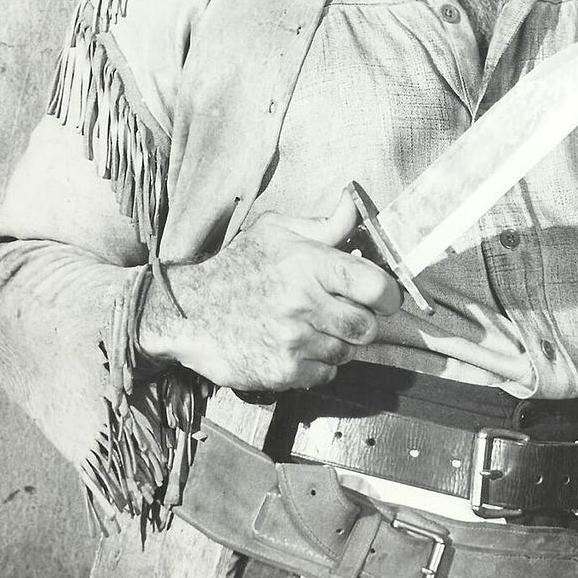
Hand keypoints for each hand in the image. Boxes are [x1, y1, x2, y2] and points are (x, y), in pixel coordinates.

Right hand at [140, 189, 401, 391]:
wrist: (188, 312)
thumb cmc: (236, 268)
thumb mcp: (275, 232)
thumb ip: (324, 224)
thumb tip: (354, 202)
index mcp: (309, 264)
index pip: (375, 286)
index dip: (389, 296)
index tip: (384, 298)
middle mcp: (304, 303)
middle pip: (367, 327)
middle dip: (364, 322)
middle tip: (347, 314)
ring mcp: (293, 341)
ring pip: (347, 352)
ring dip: (339, 343)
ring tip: (315, 328)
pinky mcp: (282, 371)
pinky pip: (324, 374)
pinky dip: (318, 365)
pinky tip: (298, 347)